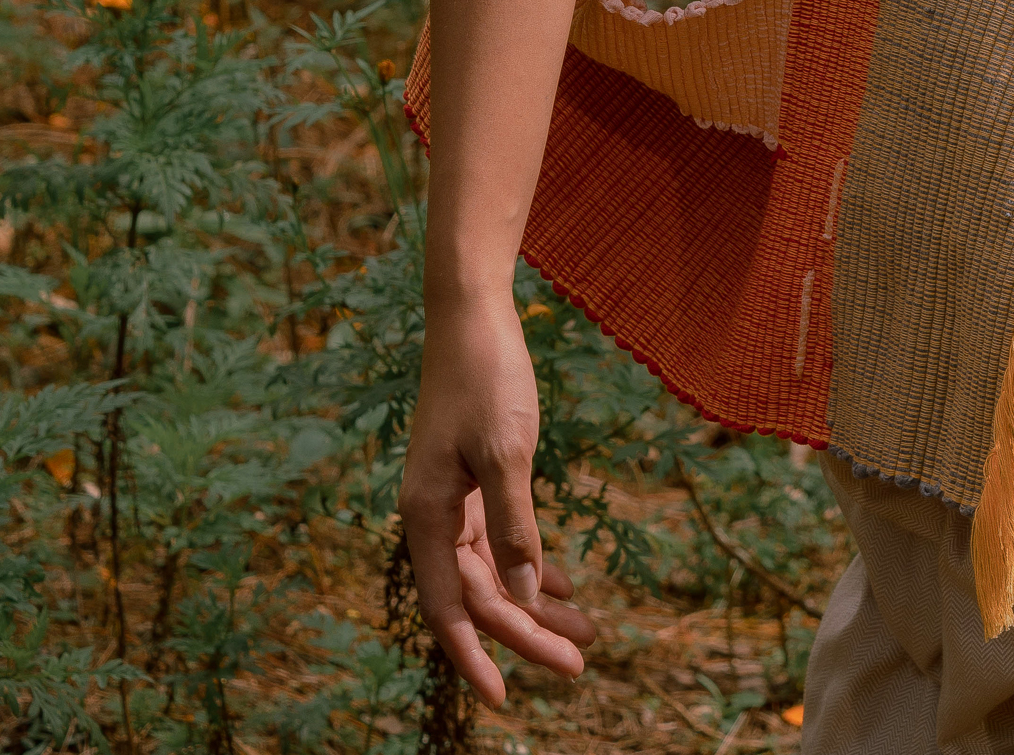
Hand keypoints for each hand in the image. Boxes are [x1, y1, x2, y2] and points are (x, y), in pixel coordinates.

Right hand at [400, 293, 597, 708]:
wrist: (472, 312)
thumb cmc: (486, 375)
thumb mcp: (507, 451)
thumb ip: (515, 527)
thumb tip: (524, 600)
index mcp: (427, 514)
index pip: (450, 608)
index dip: (475, 657)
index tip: (506, 700)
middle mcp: (433, 514)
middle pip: (479, 595)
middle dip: (527, 633)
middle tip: (580, 662)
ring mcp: (453, 496)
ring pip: (494, 571)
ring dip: (535, 604)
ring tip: (586, 633)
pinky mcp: (474, 476)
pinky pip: (500, 539)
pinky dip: (531, 564)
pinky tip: (563, 586)